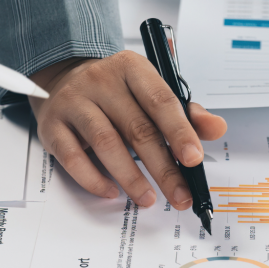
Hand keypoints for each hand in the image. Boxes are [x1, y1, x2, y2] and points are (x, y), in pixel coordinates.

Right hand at [31, 52, 227, 208]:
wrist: (61, 76)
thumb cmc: (113, 90)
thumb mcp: (148, 90)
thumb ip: (183, 111)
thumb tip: (216, 129)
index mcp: (131, 69)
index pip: (161, 101)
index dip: (179, 131)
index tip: (194, 159)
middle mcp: (101, 82)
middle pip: (137, 128)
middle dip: (162, 167)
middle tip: (180, 194)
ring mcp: (74, 103)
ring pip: (106, 144)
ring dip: (130, 177)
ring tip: (148, 199)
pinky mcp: (52, 126)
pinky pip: (73, 158)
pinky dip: (93, 179)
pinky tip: (111, 192)